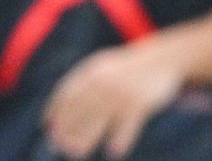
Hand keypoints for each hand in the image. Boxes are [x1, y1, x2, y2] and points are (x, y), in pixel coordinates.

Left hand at [42, 39, 186, 159]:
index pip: (66, 93)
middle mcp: (103, 81)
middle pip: (79, 110)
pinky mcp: (140, 104)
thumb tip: (51, 119)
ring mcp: (121, 93)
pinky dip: (120, 141)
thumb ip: (79, 88)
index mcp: (91, 71)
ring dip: (86, 139)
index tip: (48, 129)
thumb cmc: (125, 69)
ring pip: (98, 122)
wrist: (163, 58)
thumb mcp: (101, 69)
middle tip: (61, 147)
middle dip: (67, 130)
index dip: (54, 111)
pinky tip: (114, 152)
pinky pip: (126, 128)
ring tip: (78, 153)